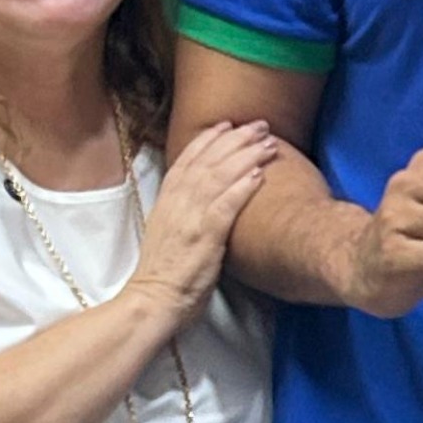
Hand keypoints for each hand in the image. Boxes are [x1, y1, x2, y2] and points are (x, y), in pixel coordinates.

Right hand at [128, 119, 281, 325]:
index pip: (187, 159)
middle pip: (208, 161)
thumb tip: (198, 198)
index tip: (226, 124)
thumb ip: (180, 210)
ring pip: (219, 176)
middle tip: (260, 125)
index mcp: (166, 200)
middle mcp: (176, 203)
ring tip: (268, 144)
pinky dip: (242, 187)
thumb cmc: (164, 273)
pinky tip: (260, 175)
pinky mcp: (204, 235)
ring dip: (246, 156)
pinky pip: (226, 205)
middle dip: (235, 139)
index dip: (208, 139)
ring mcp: (190, 217)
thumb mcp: (166, 231)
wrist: (153, 299)